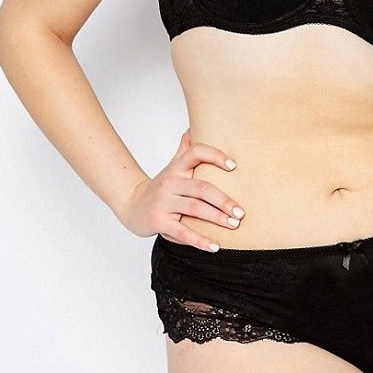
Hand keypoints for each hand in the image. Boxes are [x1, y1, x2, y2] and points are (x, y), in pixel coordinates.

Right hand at [120, 128, 245, 250]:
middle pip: (201, 188)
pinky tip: (216, 246)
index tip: (234, 166)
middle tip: (241, 212)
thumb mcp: (173, 166)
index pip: (195, 153)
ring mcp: (164, 203)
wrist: (132, 205)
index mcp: (176, 168)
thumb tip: (195, 126)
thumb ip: (185, 149)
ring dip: (217, 218)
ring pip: (195, 209)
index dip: (214, 156)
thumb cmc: (161, 186)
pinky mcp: (159, 222)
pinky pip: (183, 233)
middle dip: (224, 200)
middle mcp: (170, 183)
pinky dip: (200, 241)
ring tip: (234, 225)